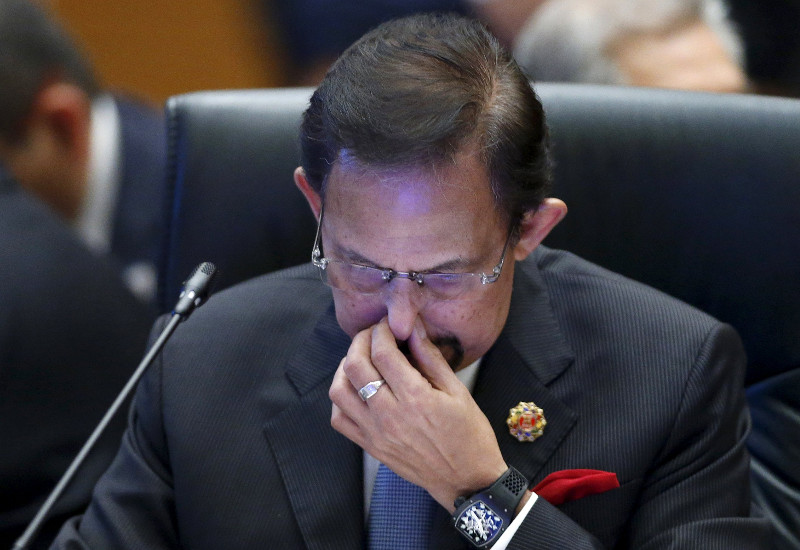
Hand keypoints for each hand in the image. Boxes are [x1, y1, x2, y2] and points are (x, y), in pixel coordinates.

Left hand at [329, 316, 507, 509]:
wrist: (466, 480)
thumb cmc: (469, 435)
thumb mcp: (458, 391)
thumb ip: (431, 358)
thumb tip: (414, 328)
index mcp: (415, 397)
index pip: (383, 352)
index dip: (381, 331)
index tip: (387, 325)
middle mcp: (389, 414)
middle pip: (355, 366)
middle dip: (360, 341)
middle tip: (372, 335)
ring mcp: (375, 433)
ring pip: (339, 391)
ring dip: (345, 367)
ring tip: (361, 359)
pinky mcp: (370, 447)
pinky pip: (339, 419)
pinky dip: (340, 398)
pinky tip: (356, 389)